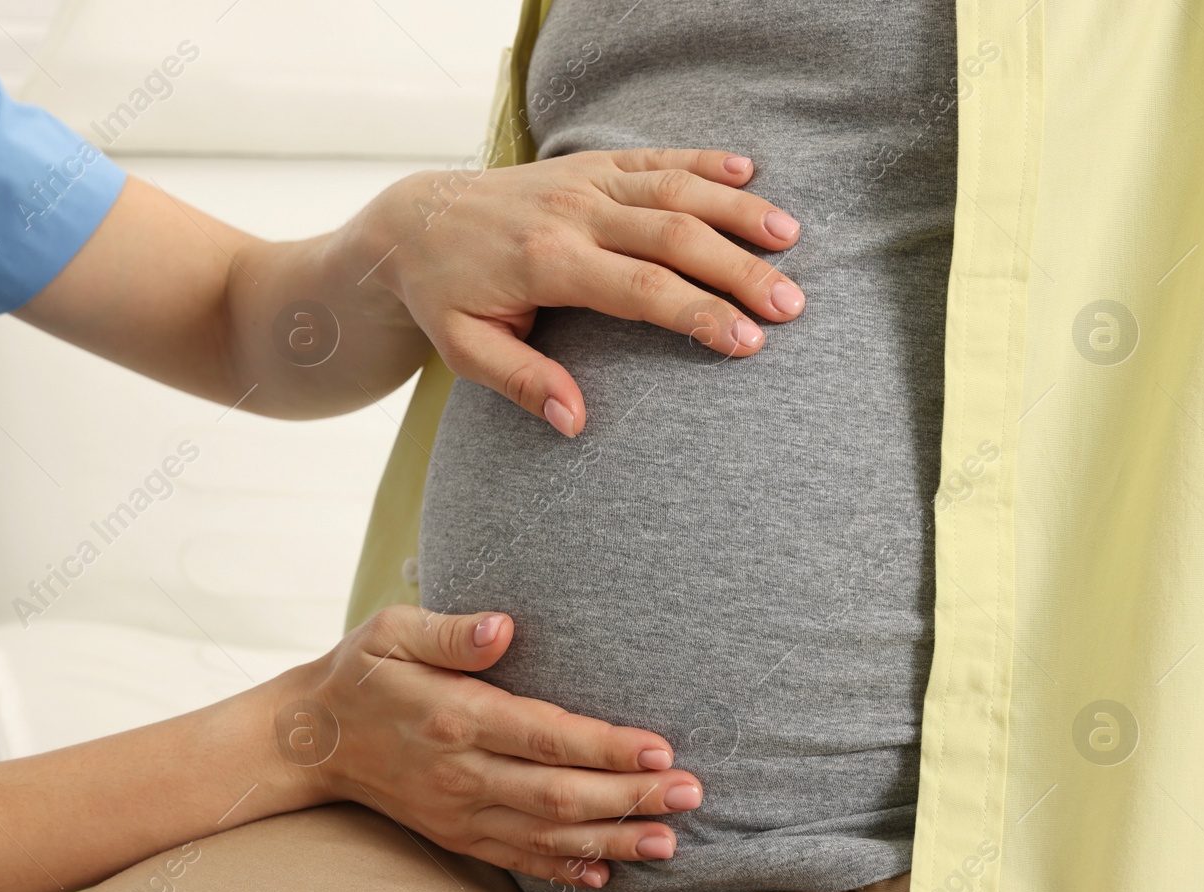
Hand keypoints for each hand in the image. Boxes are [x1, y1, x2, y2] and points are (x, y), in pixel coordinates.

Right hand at [277, 605, 703, 887]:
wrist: (311, 739)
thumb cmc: (363, 671)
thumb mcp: (392, 630)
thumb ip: (452, 631)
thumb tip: (505, 627)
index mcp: (455, 716)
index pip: (545, 737)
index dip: (606, 747)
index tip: (660, 749)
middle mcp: (462, 773)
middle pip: (558, 795)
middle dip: (630, 798)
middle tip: (692, 795)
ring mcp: (459, 812)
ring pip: (547, 835)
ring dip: (613, 841)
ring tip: (670, 843)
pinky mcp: (456, 835)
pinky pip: (519, 858)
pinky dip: (566, 869)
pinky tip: (609, 874)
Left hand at [357, 149, 803, 435]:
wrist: (411, 223)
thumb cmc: (442, 295)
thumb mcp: (464, 350)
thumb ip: (521, 382)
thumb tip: (574, 422)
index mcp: (546, 262)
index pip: (640, 289)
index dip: (698, 314)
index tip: (748, 341)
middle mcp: (572, 213)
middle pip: (674, 236)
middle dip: (738, 269)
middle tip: (792, 304)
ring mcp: (583, 182)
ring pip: (675, 187)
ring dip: (737, 209)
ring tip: (792, 238)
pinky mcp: (588, 165)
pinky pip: (654, 157)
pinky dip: (703, 161)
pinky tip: (750, 172)